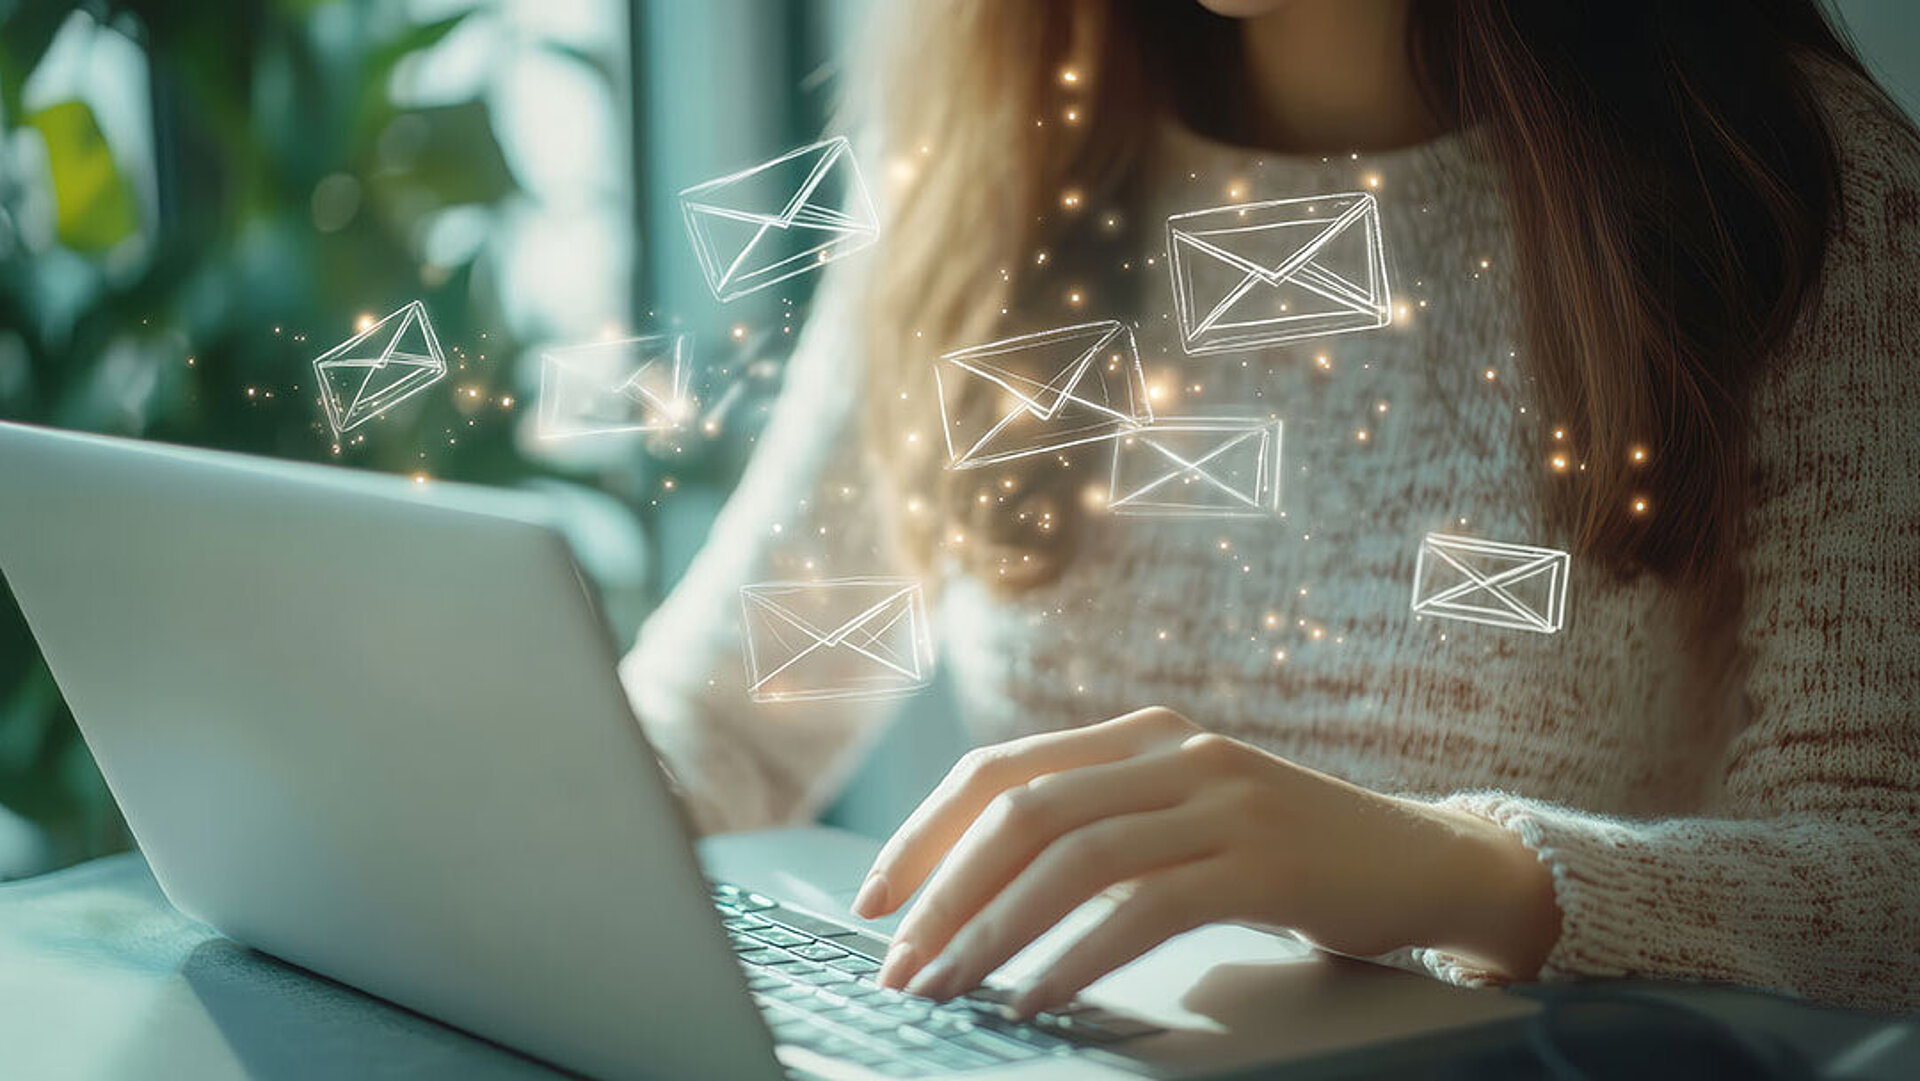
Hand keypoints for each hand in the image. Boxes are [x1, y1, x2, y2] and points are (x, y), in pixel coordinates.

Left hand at [851, 707, 1558, 1013]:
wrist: (1424, 860)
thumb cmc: (1287, 853)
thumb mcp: (1187, 814)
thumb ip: (1104, 825)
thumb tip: (980, 889)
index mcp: (1140, 735)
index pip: (999, 770)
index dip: (925, 833)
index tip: (874, 898)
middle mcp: (1172, 751)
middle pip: (1022, 808)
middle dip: (943, 888)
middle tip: (896, 960)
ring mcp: (1220, 798)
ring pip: (1074, 855)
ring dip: (994, 928)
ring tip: (947, 986)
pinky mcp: (1261, 858)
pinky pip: (1145, 905)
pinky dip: (1078, 955)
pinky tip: (1038, 996)